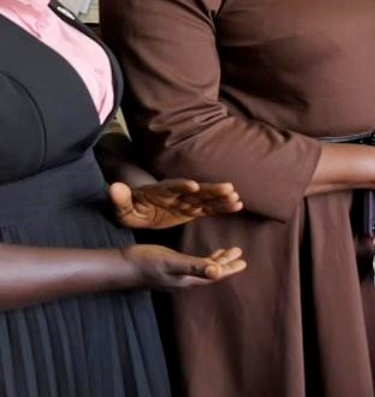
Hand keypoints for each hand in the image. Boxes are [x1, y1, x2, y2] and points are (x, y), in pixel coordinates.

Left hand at [110, 179, 243, 229]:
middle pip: (196, 191)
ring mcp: (187, 201)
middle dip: (211, 189)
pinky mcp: (193, 210)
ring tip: (236, 197)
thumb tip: (114, 187)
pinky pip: (209, 208)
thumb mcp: (122, 209)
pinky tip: (237, 205)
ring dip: (220, 197)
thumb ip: (119, 199)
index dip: (181, 185)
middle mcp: (177, 194)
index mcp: (159, 192)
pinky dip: (222, 207)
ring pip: (206, 198)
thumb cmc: (131, 209)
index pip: (171, 187)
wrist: (140, 211)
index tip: (193, 186)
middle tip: (228, 188)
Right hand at [122, 244, 246, 289]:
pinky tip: (203, 256)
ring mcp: (177, 276)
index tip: (243, 261)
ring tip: (227, 252)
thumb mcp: (173, 263)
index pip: (215, 275)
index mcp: (189, 280)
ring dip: (216, 261)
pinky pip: (193, 265)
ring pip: (203, 269)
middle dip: (226, 264)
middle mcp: (185, 280)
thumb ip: (196, 267)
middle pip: (212, 273)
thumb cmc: (147, 262)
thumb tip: (218, 272)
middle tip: (239, 254)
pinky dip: (203, 259)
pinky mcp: (170, 269)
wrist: (123, 266)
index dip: (230, 269)